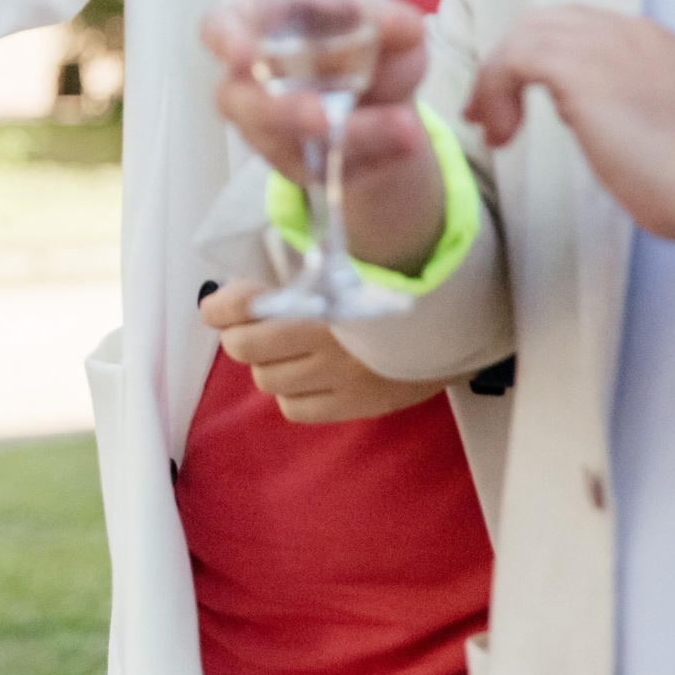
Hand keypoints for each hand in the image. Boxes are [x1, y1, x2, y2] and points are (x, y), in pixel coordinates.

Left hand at [201, 279, 448, 422]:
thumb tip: (238, 284)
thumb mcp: (344, 265)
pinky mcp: (356, 405)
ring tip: (292, 352)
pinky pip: (294, 409)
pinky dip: (293, 395)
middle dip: (241, 336)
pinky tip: (311, 378)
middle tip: (255, 329)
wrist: (455, 320)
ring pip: (266, 380)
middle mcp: (324, 337)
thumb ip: (295, 270)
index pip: (243, 304)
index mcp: (319, 293)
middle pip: (244, 347)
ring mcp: (339, 376)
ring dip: (269, 365)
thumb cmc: (391, 287)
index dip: (221, 308)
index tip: (219, 307)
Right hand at [202, 0, 448, 271]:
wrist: (384, 96)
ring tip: (404, 128)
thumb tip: (392, 25)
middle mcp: (247, 80)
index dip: (225, 41)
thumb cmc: (364, 40)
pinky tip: (400, 144)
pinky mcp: (292, 165)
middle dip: (284, 111)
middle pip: (242, 100)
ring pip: (285, 143)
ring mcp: (264, 128)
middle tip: (325, 119)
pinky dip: (366, 159)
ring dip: (348, 137)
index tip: (243, 56)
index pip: (218, 28)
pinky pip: (320, 170)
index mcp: (259, 24)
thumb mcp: (386, 21)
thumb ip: (387, 19)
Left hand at [464, 6, 674, 254]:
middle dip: (505, 66)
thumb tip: (577, 110)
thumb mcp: (654, 123)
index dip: (532, 62)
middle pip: (541, 23)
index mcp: (649, 41)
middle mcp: (628, 31)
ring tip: (496, 132)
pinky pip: (515, 59)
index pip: (573, 28)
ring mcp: (607, 45)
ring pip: (523, 37)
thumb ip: (618, 103)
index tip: (513, 109)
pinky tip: (505, 134)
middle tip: (489, 118)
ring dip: (495, 84)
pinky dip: (496, 91)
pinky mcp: (583, 69)